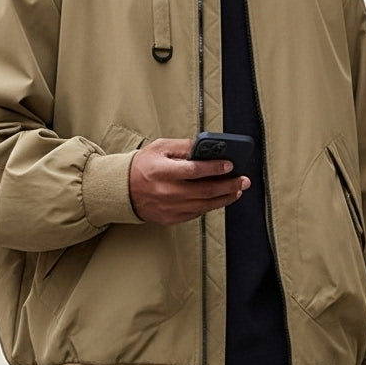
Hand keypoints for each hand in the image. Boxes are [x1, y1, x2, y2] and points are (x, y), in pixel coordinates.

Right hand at [129, 138, 249, 224]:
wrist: (122, 190)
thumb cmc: (142, 166)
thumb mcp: (159, 148)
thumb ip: (183, 146)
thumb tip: (206, 148)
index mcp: (161, 171)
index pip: (193, 170)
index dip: (214, 167)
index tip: (230, 164)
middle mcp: (166, 191)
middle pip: (204, 190)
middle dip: (228, 185)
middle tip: (243, 180)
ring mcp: (169, 207)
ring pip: (204, 205)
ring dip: (224, 197)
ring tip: (237, 190)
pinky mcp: (171, 218)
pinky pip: (197, 213)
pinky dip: (211, 206)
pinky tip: (221, 199)